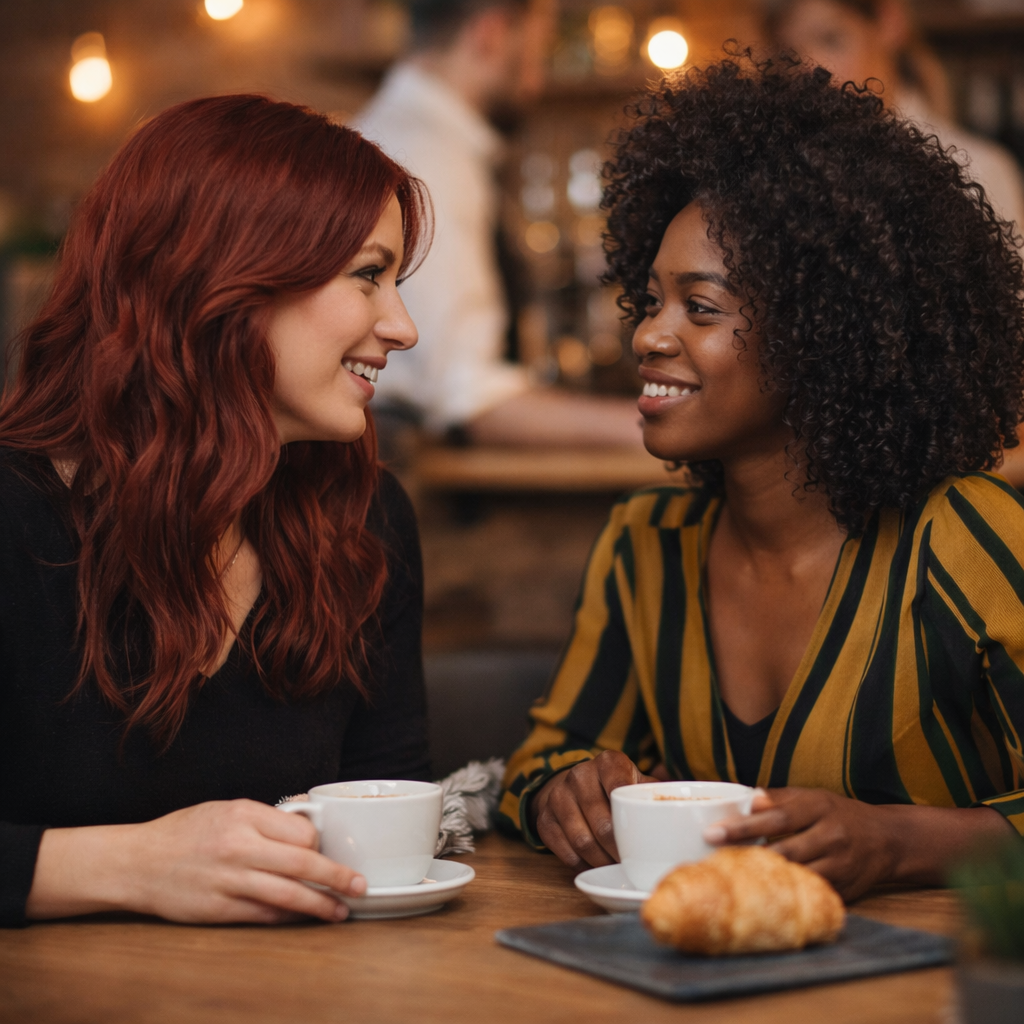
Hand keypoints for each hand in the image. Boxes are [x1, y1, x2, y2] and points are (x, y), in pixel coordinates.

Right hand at [26, 800, 366, 923]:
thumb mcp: (226, 809)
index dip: (321, 843)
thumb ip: (265, 820)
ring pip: (287, 895)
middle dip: (336, 876)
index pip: (301, 831)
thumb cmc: (185, 832)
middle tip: (359, 885)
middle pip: (302, 863)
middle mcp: (239, 846)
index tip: (330, 850)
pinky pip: (263, 915)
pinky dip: (288, 918)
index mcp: (244, 815)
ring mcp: (229, 880)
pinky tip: (305, 918)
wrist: (136, 862)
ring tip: (341, 910)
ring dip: (320, 904)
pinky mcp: (218, 909)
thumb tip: (309, 829)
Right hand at [531, 751, 658, 868]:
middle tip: (632, 865)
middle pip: (600, 822)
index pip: (619, 788)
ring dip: (599, 860)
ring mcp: (558, 795)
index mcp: (608, 762)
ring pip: (580, 839)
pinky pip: (561, 848)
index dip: (629, 820)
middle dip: (618, 850)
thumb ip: (658, 794)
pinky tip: (592, 866)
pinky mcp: (544, 816)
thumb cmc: (618, 787)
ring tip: (615, 869)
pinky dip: (579, 862)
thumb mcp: (638, 782)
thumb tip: (694, 815)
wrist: (577, 785)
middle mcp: (580, 774)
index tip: (641, 841)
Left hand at [704, 787, 899, 900]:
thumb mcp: (812, 797)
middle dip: (747, 855)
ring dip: (764, 879)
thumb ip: (779, 798)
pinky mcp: (845, 891)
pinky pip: (810, 895)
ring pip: (797, 876)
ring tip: (730, 879)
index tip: (712, 832)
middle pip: (784, 849)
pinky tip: (761, 896)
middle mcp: (831, 836)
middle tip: (712, 857)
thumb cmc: (838, 814)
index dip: (744, 826)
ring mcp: (840, 866)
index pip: (776, 817)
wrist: (888, 840)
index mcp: (819, 807)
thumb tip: (746, 800)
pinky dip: (785, 896)